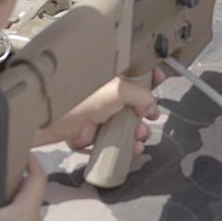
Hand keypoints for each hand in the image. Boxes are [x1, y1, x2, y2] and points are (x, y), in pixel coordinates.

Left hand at [35, 71, 163, 150]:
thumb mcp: (119, 90)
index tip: (160, 78)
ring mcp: (104, 115)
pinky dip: (129, 144)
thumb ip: (140, 93)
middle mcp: (108, 96)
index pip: (134, 73)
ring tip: (139, 134)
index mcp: (111, 80)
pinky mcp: (100, 133)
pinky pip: (120, 139)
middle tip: (152, 115)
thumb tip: (150, 102)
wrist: (61, 122)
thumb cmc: (83, 99)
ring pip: (131, 123)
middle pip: (137, 102)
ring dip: (140, 130)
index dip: (149, 75)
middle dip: (148, 110)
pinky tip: (133, 147)